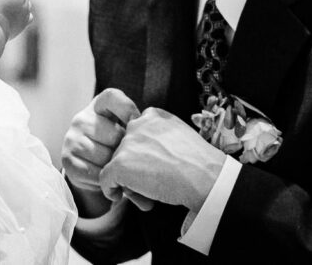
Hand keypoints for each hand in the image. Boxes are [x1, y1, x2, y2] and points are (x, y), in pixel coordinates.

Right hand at [62, 88, 150, 210]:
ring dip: (115, 167)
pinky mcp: (68, 160)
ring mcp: (72, 139)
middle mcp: (81, 119)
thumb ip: (136, 127)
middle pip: (113, 134)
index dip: (128, 109)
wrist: (91, 168)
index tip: (136, 123)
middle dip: (124, 149)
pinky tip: (107, 178)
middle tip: (127, 156)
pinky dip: (105, 180)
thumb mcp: (125, 130)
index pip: (112, 97)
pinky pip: (94, 173)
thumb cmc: (115, 146)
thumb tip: (150, 134)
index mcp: (97, 107)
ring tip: (117, 169)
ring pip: (104, 156)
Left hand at [100, 107, 226, 211]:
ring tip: (146, 193)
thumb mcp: (181, 136)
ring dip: (127, 179)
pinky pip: (106, 179)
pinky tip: (118, 196)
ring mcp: (127, 144)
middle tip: (150, 182)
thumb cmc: (200, 162)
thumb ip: (162, 138)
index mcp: (153, 115)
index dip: (141, 151)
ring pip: (117, 164)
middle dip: (133, 166)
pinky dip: (110, 189)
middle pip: (125, 148)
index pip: (137, 132)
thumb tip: (152, 155)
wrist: (205, 176)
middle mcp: (137, 124)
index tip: (152, 165)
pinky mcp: (120, 164)